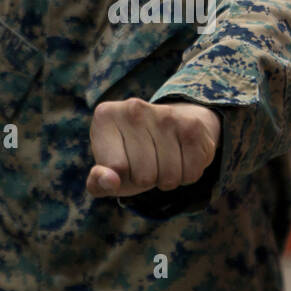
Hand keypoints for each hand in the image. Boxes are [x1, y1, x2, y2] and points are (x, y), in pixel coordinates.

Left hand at [86, 98, 220, 197]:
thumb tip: (110, 181)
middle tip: (145, 163)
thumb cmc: (129, 155)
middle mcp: (134, 108)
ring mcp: (165, 114)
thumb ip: (97, 182)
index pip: (116, 168)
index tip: (120, 163)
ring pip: (169, 177)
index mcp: (105, 117)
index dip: (120, 178)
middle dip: (145, 180)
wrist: (169, 127)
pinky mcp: (192, 125)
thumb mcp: (107, 170)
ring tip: (162, 160)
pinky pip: (191, 172)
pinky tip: (180, 156)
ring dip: (167, 179)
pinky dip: (187, 175)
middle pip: (144, 175)